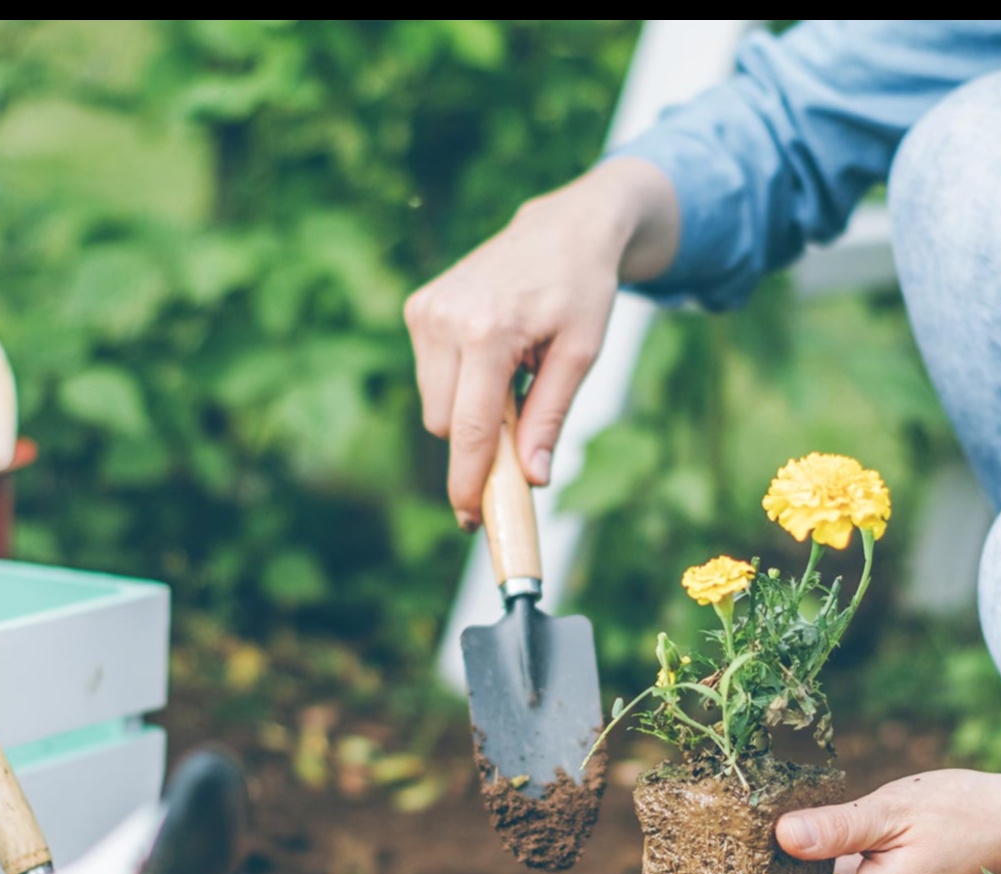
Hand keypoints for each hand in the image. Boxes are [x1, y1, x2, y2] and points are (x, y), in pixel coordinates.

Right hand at [404, 157, 678, 526]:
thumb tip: (533, 478)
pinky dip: (460, 381)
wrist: (564, 228)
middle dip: (477, 440)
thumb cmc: (581, 290)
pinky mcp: (419, 307)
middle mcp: (445, 320)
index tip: (471, 519)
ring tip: (514, 371)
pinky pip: (431, 376)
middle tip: (521, 428)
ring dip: (469, 407)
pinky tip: (494, 352)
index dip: (467, 482)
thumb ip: (551, 417)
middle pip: (445, 424)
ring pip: (434, 404)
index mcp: (488, 332)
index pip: (468, 429)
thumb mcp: (581, 355)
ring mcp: (426, 311)